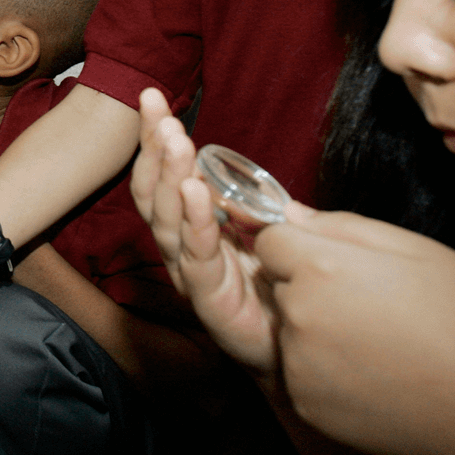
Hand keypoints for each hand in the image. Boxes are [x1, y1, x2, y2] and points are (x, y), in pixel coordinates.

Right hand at [131, 88, 278, 377]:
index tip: (154, 100)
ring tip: (177, 142)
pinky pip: (197, 258)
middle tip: (160, 112)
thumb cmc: (283, 289)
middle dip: (156, 150)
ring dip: (172, 177)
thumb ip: (255, 205)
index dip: (155, 141)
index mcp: (190, 229)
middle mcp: (181, 250)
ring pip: (169, 221)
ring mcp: (192, 276)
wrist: (299, 353)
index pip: (162, 178)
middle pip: (156, 194)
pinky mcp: (210, 302)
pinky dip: (196, 222)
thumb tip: (242, 175)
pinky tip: (196, 192)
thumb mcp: (271, 231)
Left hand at [257, 205, 454, 454]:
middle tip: (365, 303)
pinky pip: (295, 370)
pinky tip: (369, 371)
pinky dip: (320, 369)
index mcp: (323, 269)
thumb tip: (293, 215)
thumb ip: (345, 226)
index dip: (300, 246)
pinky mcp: (303, 402)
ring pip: (286, 329)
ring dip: (312, 329)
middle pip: (278, 285)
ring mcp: (298, 363)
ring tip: (373, 340)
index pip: (270, 240)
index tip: (334, 262)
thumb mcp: (418, 251)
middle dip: (307, 287)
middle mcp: (300, 315)